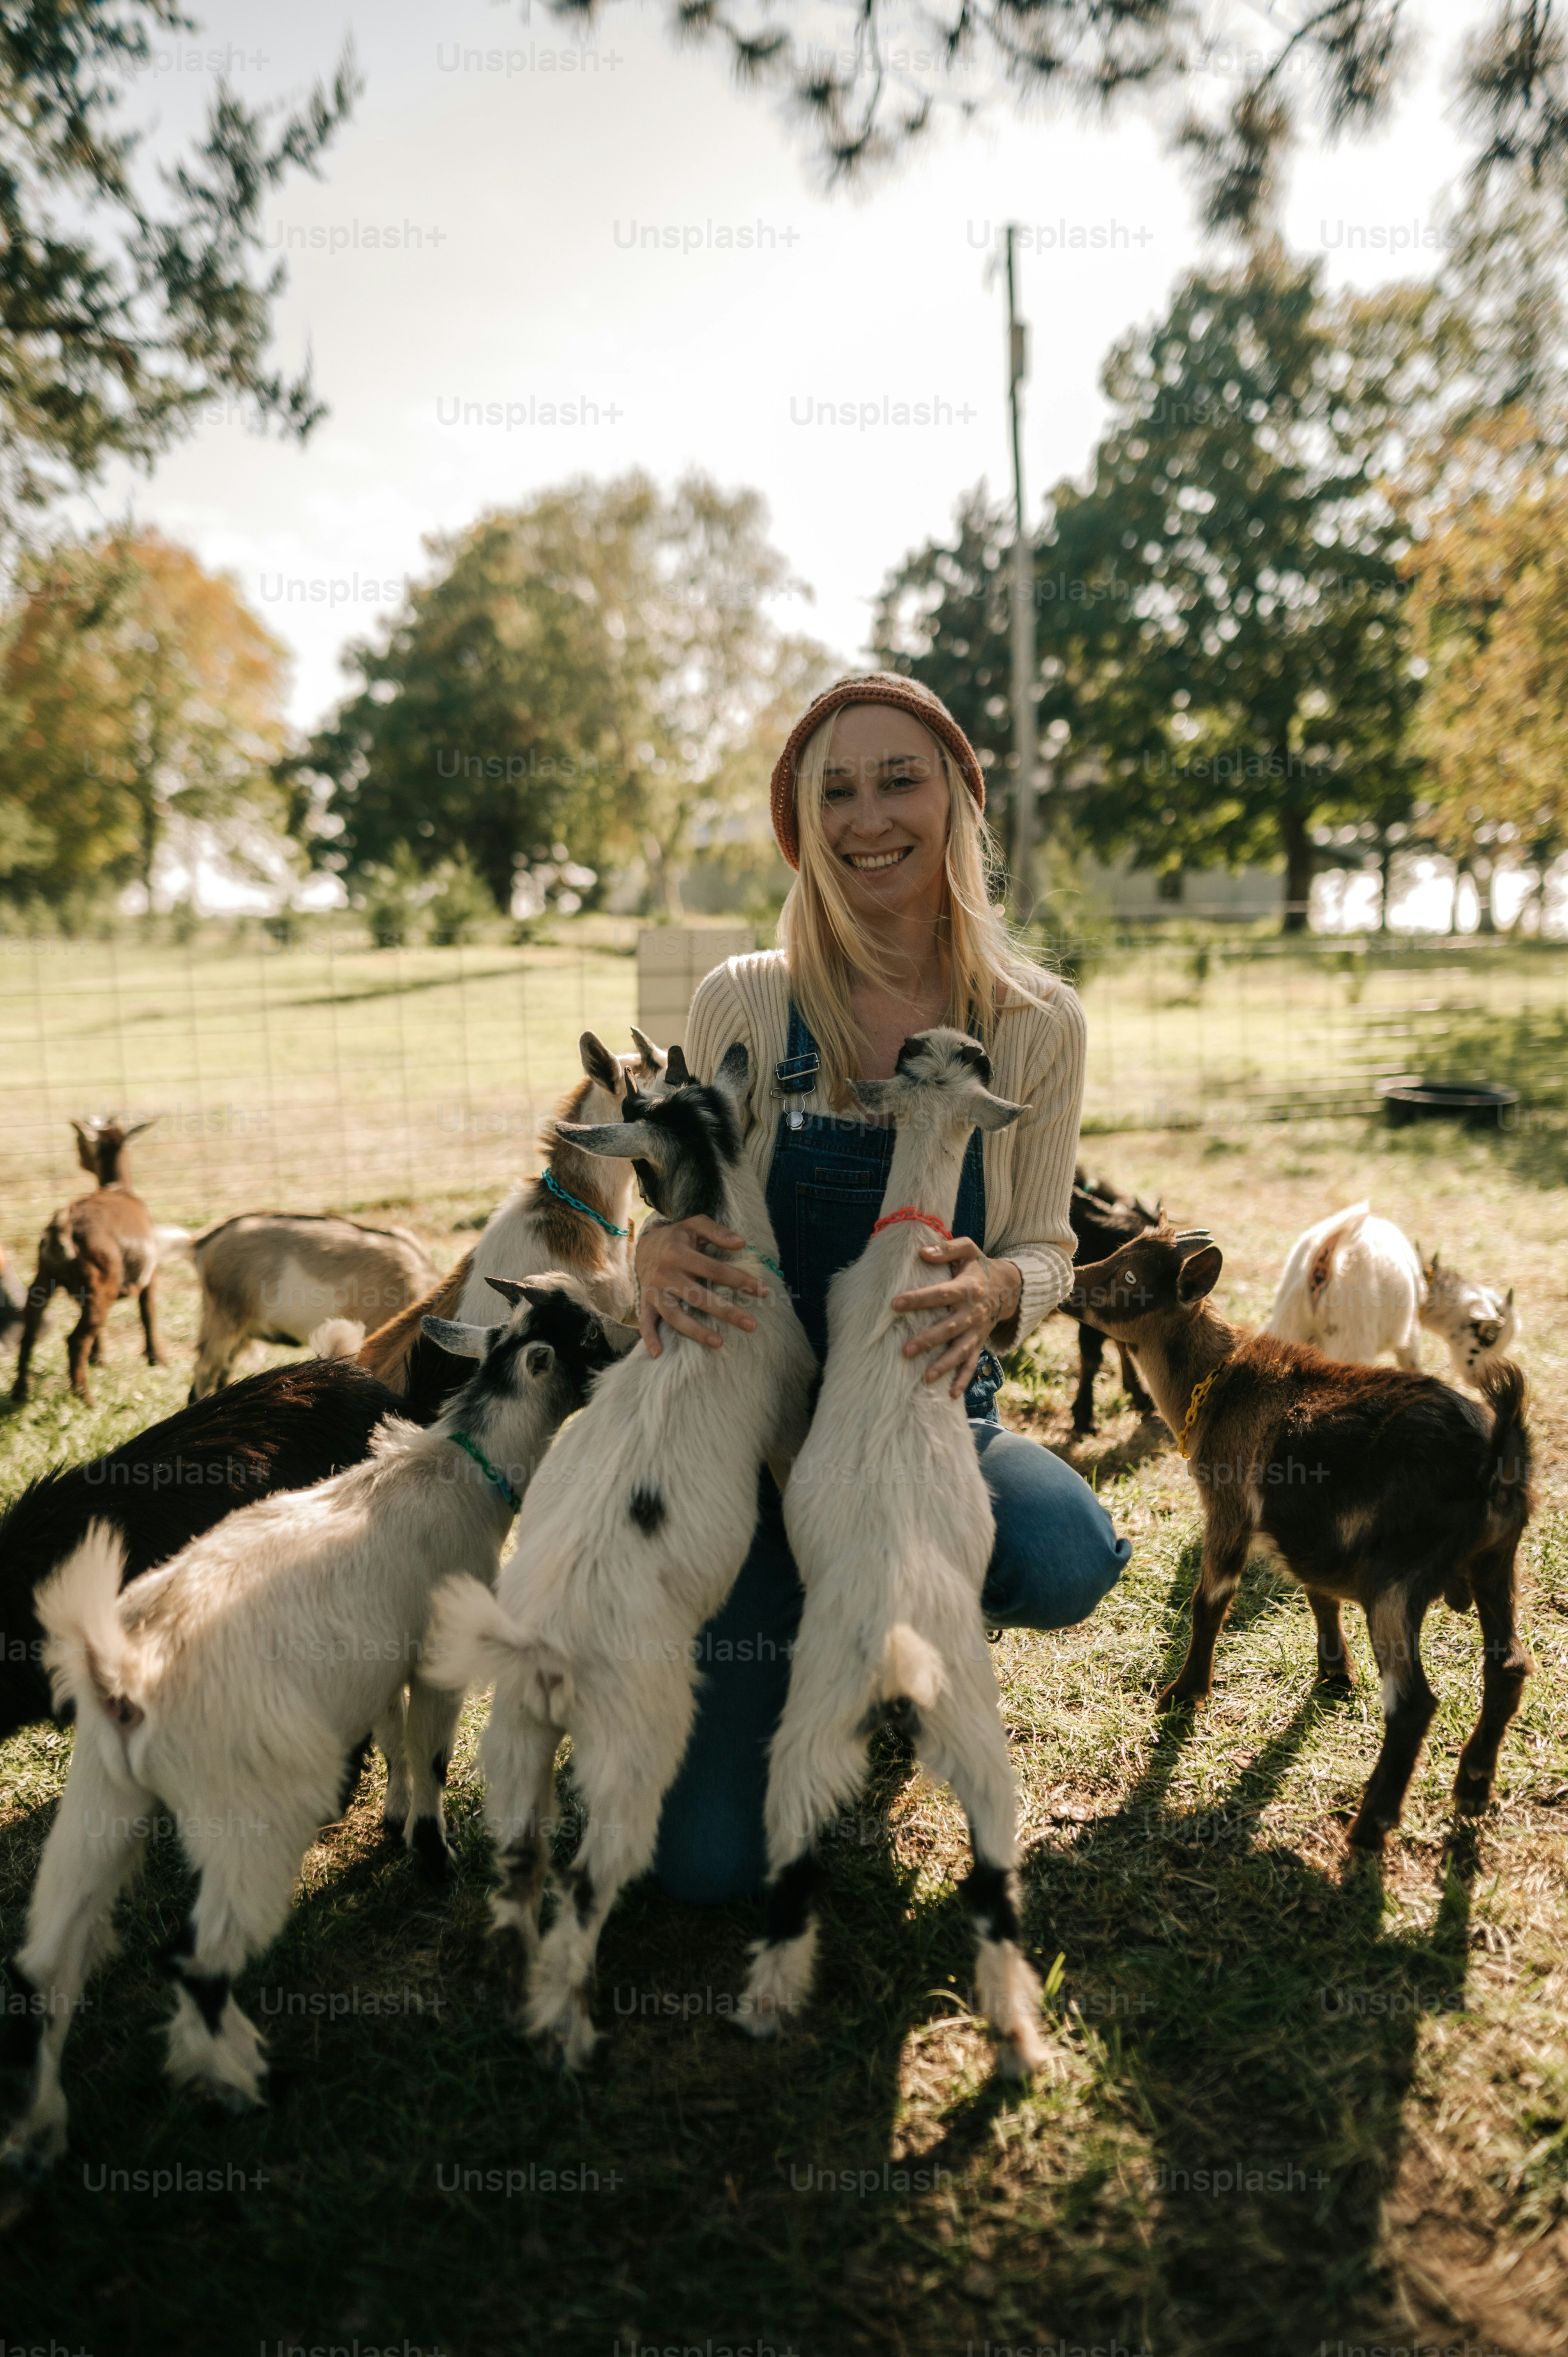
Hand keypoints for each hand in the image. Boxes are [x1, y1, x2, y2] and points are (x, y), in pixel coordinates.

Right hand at [635, 1216, 767, 1357]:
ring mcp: (654, 1290)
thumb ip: (717, 1232)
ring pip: (674, 1314)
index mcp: (679, 1252)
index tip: (763, 1292)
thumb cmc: (678, 1236)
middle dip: (726, 1311)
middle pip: (698, 1296)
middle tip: (751, 1325)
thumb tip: (742, 1243)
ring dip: (695, 1331)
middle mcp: (665, 1273)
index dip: (740, 1280)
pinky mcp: (646, 1302)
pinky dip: (650, 1338)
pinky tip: (659, 1354)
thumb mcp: (695, 1224)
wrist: (644, 1244)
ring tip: (719, 1343)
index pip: (715, 1270)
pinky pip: (646, 1322)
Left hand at [892, 1237, 1021, 1398]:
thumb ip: (947, 1249)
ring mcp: (977, 1330)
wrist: (1010, 1285)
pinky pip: (972, 1363)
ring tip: (926, 1378)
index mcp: (968, 1288)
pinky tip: (951, 1395)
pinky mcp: (979, 1342)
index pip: (940, 1294)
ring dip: (944, 1365)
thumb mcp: (968, 1249)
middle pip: (949, 1328)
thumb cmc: (980, 1266)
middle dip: (929, 1340)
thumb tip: (922, 1253)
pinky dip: (963, 1379)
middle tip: (906, 1350)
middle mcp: (973, 1312)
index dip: (918, 1298)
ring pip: (961, 1350)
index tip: (895, 1304)